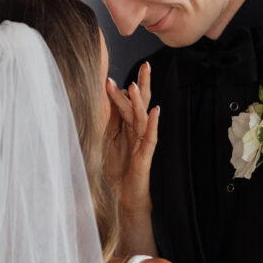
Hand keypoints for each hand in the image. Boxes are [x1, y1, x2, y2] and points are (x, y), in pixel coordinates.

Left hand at [104, 61, 158, 218]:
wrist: (124, 197)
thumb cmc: (117, 171)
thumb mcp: (107, 142)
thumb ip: (110, 123)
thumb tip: (108, 101)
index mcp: (127, 127)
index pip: (125, 104)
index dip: (117, 91)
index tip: (106, 77)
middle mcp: (137, 132)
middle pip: (141, 104)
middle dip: (142, 84)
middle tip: (145, 64)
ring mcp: (142, 143)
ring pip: (143, 117)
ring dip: (140, 102)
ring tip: (136, 85)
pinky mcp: (145, 156)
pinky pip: (151, 137)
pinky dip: (154, 124)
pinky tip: (157, 111)